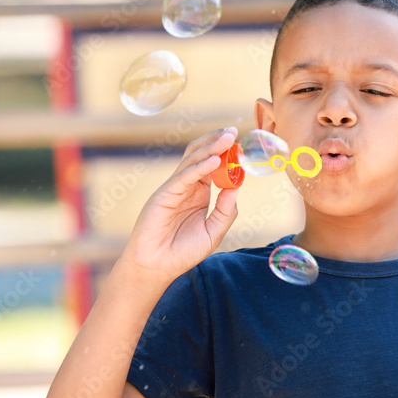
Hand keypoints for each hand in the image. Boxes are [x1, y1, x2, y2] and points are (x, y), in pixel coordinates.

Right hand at [121, 127, 239, 281]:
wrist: (157, 267)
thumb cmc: (183, 252)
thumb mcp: (213, 232)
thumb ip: (226, 211)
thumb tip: (236, 187)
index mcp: (198, 193)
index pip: (212, 166)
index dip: (226, 154)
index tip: (241, 144)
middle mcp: (185, 187)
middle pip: (200, 156)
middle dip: (217, 142)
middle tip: (234, 130)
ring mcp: (173, 189)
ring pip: (192, 161)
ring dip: (210, 148)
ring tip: (228, 138)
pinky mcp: (164, 195)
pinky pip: (184, 177)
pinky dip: (199, 168)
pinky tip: (215, 161)